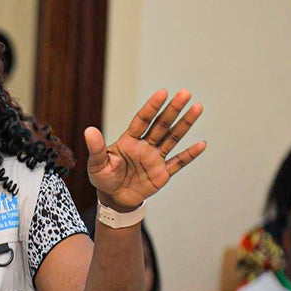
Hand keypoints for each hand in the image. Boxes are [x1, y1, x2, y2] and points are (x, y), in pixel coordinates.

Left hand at [85, 89, 205, 209]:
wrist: (113, 198)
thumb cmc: (103, 178)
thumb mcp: (97, 164)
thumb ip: (96, 148)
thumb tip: (88, 130)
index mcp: (129, 140)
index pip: (142, 120)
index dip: (152, 107)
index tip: (162, 93)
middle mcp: (145, 146)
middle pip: (161, 124)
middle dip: (173, 109)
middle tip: (185, 93)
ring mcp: (155, 159)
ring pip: (172, 138)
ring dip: (185, 124)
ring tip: (197, 107)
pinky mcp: (162, 174)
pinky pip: (178, 163)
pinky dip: (189, 154)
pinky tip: (202, 143)